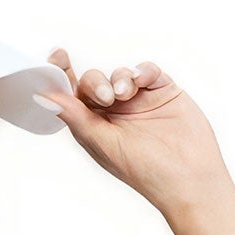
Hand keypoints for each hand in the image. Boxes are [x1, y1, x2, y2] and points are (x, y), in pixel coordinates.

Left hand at [37, 48, 230, 212]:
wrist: (189, 177)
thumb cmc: (146, 172)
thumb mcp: (104, 145)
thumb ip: (77, 118)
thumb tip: (45, 97)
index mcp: (96, 129)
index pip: (73, 98)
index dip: (62, 76)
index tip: (56, 56)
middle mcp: (115, 115)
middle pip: (93, 82)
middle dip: (95, 83)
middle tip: (105, 96)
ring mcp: (139, 102)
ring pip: (119, 74)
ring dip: (119, 79)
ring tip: (124, 94)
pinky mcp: (162, 91)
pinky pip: (146, 70)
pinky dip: (141, 71)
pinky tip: (141, 82)